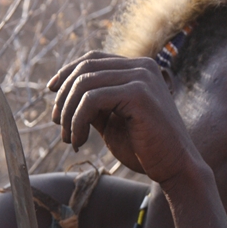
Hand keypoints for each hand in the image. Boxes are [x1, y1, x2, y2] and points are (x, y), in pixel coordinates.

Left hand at [47, 52, 200, 184]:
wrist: (175, 168)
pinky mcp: (139, 94)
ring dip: (68, 113)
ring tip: (69, 138)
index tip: (52, 93)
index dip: (67, 73)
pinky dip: (77, 121)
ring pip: (84, 84)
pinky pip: (91, 100)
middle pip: (85, 69)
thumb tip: (62, 95)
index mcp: (138, 69)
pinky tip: (79, 141)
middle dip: (64, 98)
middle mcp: (142, 67)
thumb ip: (93, 106)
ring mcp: (142, 78)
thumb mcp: (112, 122)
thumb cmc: (146, 149)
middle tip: (58, 126)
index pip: (93, 59)